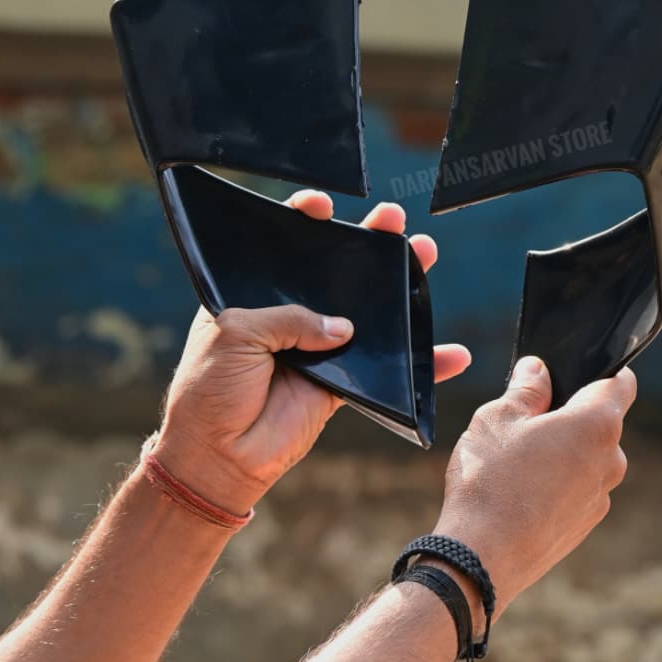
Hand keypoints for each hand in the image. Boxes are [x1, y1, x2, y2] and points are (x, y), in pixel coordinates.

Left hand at [153, 192, 470, 513]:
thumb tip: (344, 328)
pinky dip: (421, 365)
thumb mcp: (236, 332)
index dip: (304, 222)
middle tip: (393, 218)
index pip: (282, 249)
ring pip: (367, 312)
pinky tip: (452, 353)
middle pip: (335, 271)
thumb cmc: (209, 388)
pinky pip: (387, 370)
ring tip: (427, 252)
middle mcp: (289, 316)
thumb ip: (291, 318)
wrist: (217, 456)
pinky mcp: (341, 384)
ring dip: (399, 287)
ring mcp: (318, 349)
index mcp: (255, 296)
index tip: (323, 206)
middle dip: (367, 242)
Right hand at [430, 356, 634, 619]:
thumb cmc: (491, 480)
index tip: (579, 369)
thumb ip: (526, 387)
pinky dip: (556, 483)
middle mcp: (610, 462)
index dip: (604, 370)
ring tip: (515, 459)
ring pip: (587, 458)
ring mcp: (599, 499)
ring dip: (562, 451)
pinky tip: (518, 490)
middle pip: (600, 423)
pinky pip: (576, 489)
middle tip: (526, 417)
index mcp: (597, 425)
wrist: (482, 558)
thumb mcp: (499, 417)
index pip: (621, 384)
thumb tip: (538, 370)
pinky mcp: (583, 527)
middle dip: (569, 414)